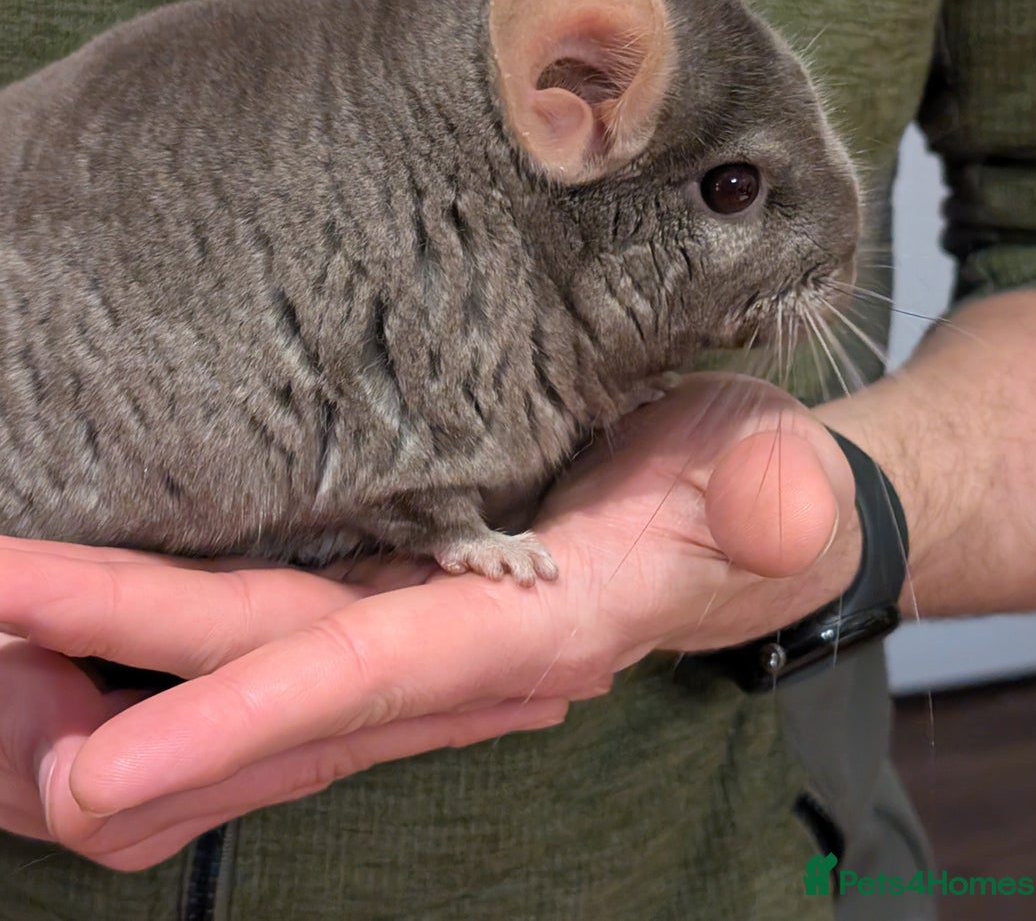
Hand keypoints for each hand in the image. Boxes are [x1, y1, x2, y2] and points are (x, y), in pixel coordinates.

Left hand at [0, 373, 859, 869]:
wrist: (734, 514)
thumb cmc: (746, 486)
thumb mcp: (777, 476)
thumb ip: (776, 496)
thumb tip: (781, 508)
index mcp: (533, 628)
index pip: (365, 673)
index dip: (237, 712)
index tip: (93, 741)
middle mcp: (444, 652)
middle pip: (249, 675)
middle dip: (100, 667)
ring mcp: (401, 635)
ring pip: (225, 680)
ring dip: (95, 670)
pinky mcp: (383, 598)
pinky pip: (247, 647)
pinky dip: (147, 649)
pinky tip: (67, 619)